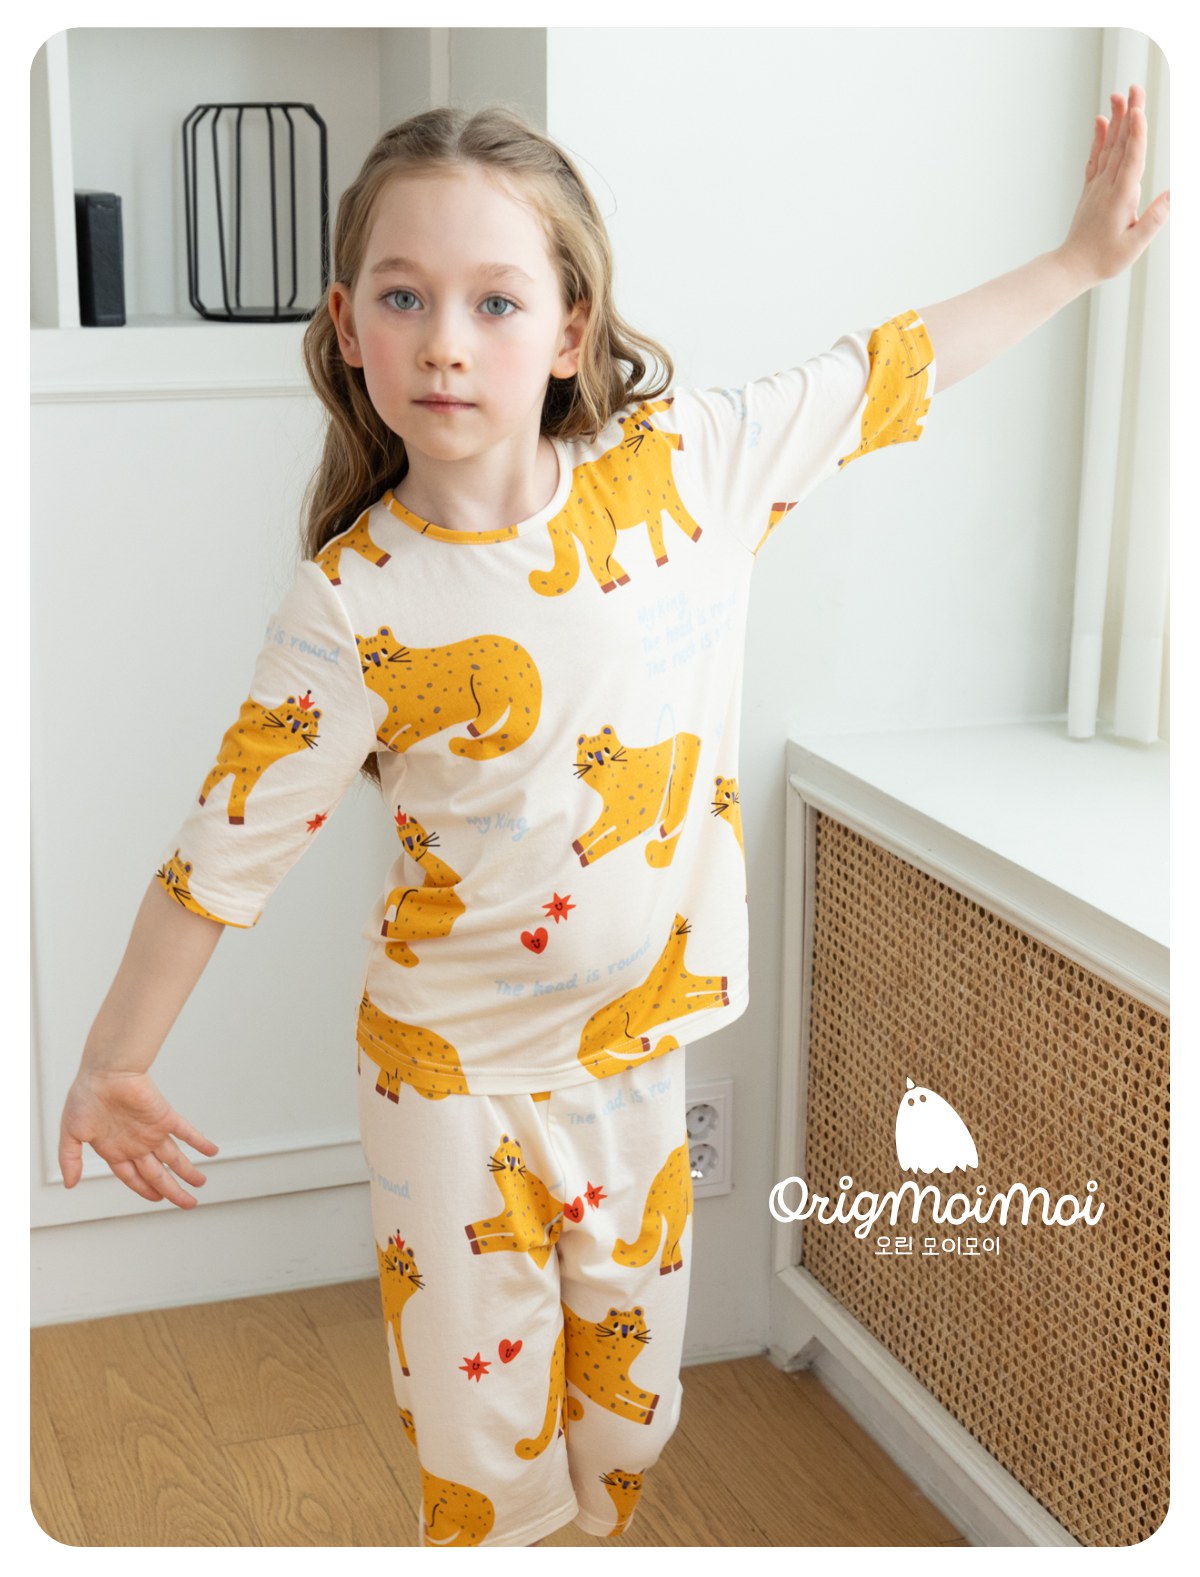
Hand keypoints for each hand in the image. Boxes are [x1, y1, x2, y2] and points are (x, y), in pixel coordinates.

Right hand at [59, 1070, 218, 1208]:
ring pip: (174, 1159)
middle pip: (158, 1175)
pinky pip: (187, 1132)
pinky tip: (212, 1151)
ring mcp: (152, 1132)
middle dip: (173, 1191)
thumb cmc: (86, 1096)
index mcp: (115, 1149)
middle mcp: (136, 1143)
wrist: (105, 1070)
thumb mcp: (70, 1133)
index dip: (145, 1190)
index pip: (133, 1177)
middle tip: (188, 1203)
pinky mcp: (165, 1117)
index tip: (158, 1199)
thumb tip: (69, 1183)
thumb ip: (70, 1159)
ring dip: (188, 1172)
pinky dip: (200, 1142)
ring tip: (201, 1183)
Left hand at [1058, 84, 1169, 289]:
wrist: (1071, 268)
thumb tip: (1172, 195)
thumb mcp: (1133, 246)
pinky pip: (1095, 159)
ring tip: (1119, 95)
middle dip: (1129, 115)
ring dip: (1115, 120)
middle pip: (1121, 145)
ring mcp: (1097, 186)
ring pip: (1108, 147)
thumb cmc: (1103, 260)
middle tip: (1134, 88)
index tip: (1137, 110)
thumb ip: (1153, 220)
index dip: (1136, 134)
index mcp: (1120, 198)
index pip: (1131, 160)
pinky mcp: (1092, 190)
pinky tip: (1101, 121)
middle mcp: (1107, 187)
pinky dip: (1098, 139)